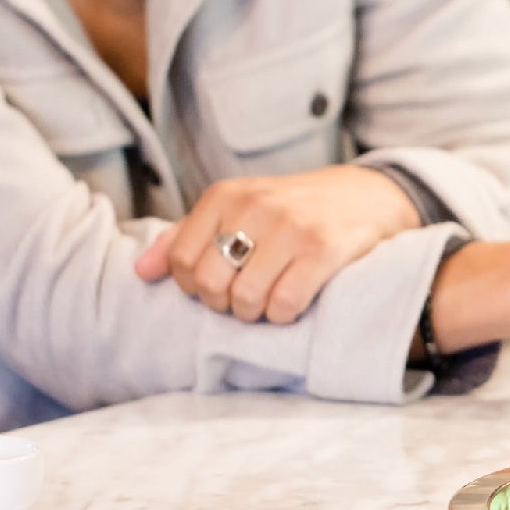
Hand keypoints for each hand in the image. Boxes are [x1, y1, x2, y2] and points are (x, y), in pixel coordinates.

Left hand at [135, 165, 421, 323]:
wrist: (369, 195)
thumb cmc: (293, 209)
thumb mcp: (238, 209)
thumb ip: (186, 236)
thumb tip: (140, 271)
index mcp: (226, 195)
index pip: (180, 260)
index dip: (194, 287)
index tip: (220, 283)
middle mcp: (255, 206)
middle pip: (209, 284)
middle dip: (224, 303)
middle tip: (245, 297)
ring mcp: (291, 227)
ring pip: (244, 300)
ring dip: (256, 313)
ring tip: (270, 299)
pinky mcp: (324, 250)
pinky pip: (284, 304)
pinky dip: (285, 314)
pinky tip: (295, 300)